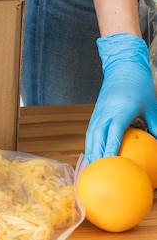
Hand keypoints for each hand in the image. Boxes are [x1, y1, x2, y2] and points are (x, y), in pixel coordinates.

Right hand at [84, 32, 156, 161]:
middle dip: (96, 154)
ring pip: (91, 134)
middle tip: (98, 172)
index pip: (114, 131)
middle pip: (97, 135)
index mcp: (121, 109)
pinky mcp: (96, 111)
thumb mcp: (153, 107)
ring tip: (91, 167)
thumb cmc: (140, 87)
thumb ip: (156, 127)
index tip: (110, 163)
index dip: (110, 147)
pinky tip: (93, 153)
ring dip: (90, 150)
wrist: (122, 68)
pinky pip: (91, 130)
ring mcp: (99, 111)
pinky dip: (90, 143)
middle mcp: (106, 111)